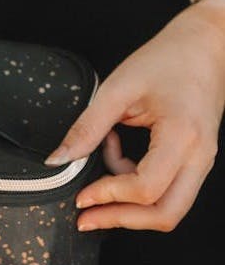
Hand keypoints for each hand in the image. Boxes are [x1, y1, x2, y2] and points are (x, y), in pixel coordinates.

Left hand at [45, 0, 224, 231]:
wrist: (205, 44)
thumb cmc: (168, 58)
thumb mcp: (118, 89)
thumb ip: (87, 128)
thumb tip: (58, 160)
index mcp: (182, 135)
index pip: (146, 188)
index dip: (109, 197)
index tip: (81, 196)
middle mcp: (199, 156)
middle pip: (166, 214)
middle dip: (122, 219)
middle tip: (87, 217)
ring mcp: (201, 161)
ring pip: (169, 208)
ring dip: (130, 204)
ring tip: (102, 174)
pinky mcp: (195, 161)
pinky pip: (169, 190)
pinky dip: (138, 186)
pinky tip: (118, 157)